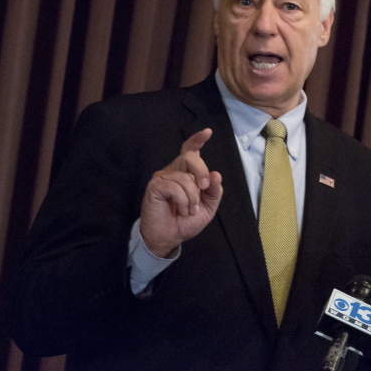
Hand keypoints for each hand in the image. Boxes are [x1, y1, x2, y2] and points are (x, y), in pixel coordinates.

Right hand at [140, 128, 223, 256]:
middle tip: (204, 189)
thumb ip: (214, 191)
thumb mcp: (208, 207)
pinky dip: (182, 201)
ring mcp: (162, 177)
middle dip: (201, 172)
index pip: (190, 150)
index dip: (197, 140)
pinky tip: (179, 210)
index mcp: (187, 173)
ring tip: (188, 210)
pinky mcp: (154, 186)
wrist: (169, 237)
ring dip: (192, 197)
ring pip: (184, 177)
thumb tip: (216, 174)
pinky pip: (174, 186)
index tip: (207, 132)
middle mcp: (174, 170)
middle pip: (191, 157)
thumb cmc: (186, 221)